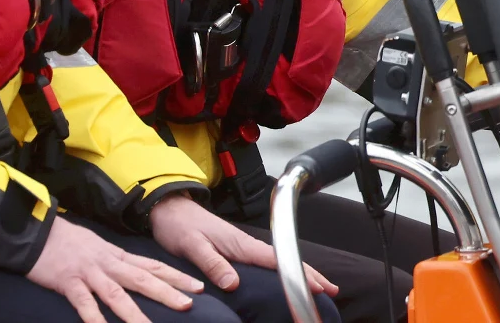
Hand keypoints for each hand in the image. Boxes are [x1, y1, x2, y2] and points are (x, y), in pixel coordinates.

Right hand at [27, 215, 204, 322]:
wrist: (35, 230)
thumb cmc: (65, 241)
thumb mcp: (96, 246)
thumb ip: (113, 261)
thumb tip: (133, 272)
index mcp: (115, 255)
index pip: (151, 266)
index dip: (175, 276)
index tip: (198, 286)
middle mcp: (107, 263)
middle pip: (141, 279)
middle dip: (166, 292)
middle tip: (189, 304)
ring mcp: (88, 273)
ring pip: (116, 295)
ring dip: (135, 314)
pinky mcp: (68, 282)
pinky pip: (84, 304)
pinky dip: (94, 319)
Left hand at [148, 194, 337, 296]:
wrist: (168, 208)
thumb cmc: (179, 225)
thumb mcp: (192, 245)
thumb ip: (212, 263)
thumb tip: (233, 283)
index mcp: (239, 244)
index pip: (276, 260)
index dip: (299, 274)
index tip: (320, 287)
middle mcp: (244, 244)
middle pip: (284, 259)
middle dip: (309, 274)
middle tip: (331, 291)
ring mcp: (241, 247)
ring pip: (278, 261)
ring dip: (299, 273)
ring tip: (318, 288)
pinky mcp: (234, 250)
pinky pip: (265, 262)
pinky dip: (282, 270)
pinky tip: (285, 278)